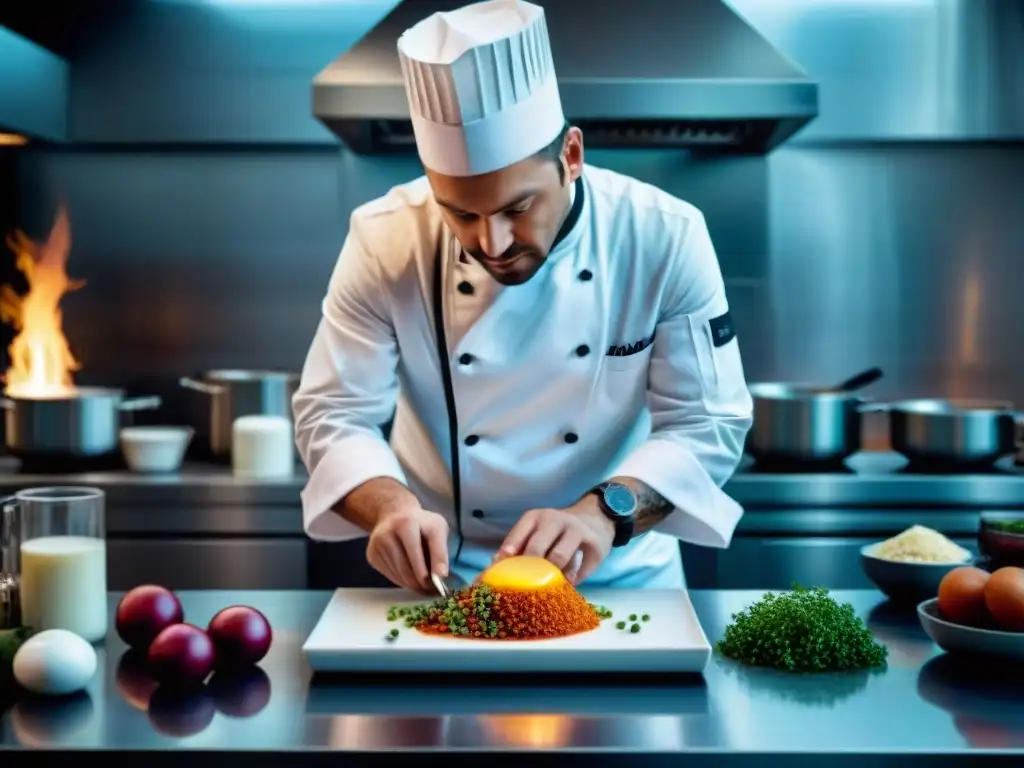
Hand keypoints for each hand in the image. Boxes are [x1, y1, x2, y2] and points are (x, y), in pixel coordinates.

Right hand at [367, 506, 449, 594]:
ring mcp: (376, 546)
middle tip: (432, 589)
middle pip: (406, 570)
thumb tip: (441, 576)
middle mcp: (386, 534)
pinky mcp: (371, 556)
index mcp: (405, 524)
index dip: (428, 573)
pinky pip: (391, 577)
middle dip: (421, 583)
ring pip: (398, 577)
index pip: (416, 555)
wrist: (395, 515)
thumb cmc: (421, 523)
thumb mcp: (437, 529)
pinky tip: (411, 574)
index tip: (438, 585)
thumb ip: (440, 551)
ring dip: (413, 584)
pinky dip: (403, 581)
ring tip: (424, 582)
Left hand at [496, 500, 613, 584]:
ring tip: (546, 589)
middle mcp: (554, 520)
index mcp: (535, 517)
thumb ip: (518, 548)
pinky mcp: (594, 543)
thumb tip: (491, 571)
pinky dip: (571, 580)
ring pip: (558, 557)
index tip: (499, 572)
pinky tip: (567, 585)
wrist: (595, 517)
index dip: (507, 555)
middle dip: (528, 569)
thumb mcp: (537, 531)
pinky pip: (579, 567)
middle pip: (536, 547)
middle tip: (523, 587)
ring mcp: (575, 530)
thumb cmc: (556, 531)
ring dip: (551, 576)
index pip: (517, 536)